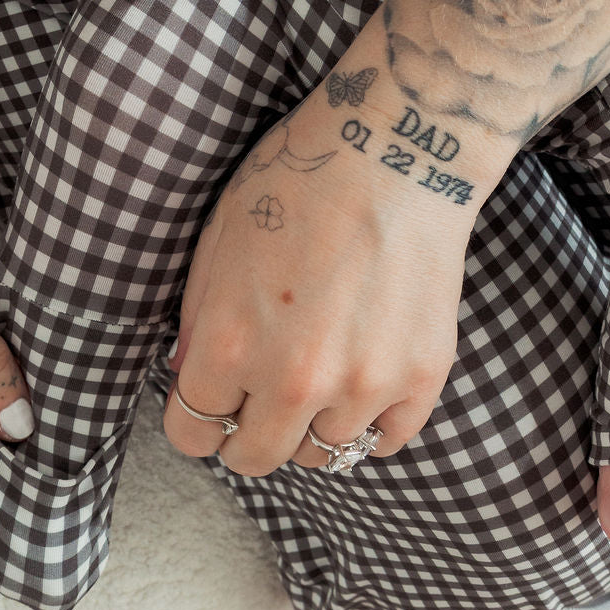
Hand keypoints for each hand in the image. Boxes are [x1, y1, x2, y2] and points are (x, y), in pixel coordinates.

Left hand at [163, 83, 472, 475]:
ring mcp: (362, 385)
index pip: (192, 434)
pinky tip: (362, 380)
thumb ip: (197, 319)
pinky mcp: (421, 377)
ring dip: (312, 423)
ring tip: (319, 372)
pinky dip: (370, 423)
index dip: (197, 420)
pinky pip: (385, 441)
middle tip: (260, 400)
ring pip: (322, 454)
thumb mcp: (218, 238)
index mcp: (228, 346)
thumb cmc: (297, 180)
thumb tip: (188, 375)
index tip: (212, 403)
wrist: (396, 149)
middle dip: (247, 435)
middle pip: (255, 460)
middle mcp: (292, 381)